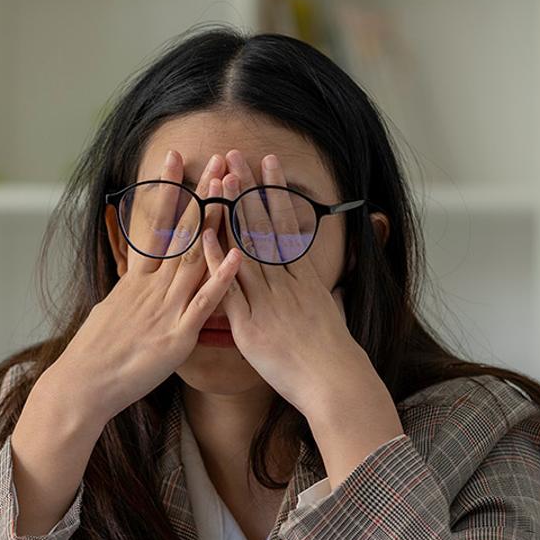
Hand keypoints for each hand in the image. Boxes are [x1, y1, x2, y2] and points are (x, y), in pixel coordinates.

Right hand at [47, 150, 242, 426]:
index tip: (175, 157)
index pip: (155, 224)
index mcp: (136, 280)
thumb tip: (133, 280)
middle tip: (216, 159)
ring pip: (195, 257)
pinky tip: (237, 254)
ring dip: (216, 222)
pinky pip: (204, 303)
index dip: (167, 189)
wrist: (83, 385)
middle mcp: (152, 287)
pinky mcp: (177, 335)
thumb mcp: (110, 311)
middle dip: (201, 194)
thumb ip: (130, 292)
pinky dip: (221, 278)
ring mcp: (166, 308)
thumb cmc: (95, 354)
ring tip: (232, 189)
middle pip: (182, 231)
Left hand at [202, 150, 403, 475]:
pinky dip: (217, 261)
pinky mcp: (251, 325)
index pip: (286, 225)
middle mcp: (285, 283)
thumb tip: (317, 280)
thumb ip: (317, 292)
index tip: (266, 164)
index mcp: (304, 278)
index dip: (274, 193)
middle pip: (263, 227)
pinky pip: (230, 288)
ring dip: (232, 212)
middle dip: (248, 189)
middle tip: (235, 155)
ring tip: (220, 179)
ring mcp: (267, 301)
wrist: (334, 383)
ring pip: (246, 248)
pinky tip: (204, 235)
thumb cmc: (332, 355)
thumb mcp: (330, 313)